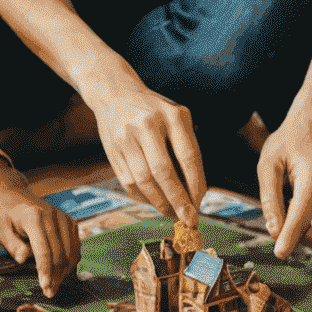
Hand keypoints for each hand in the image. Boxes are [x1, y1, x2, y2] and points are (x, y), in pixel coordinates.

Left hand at [0, 154, 80, 296]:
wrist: (15, 195)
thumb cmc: (6, 214)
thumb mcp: (1, 229)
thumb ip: (12, 245)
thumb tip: (23, 259)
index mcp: (32, 217)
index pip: (43, 249)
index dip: (45, 270)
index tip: (45, 286)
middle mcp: (51, 216)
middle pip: (59, 252)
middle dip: (55, 275)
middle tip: (49, 292)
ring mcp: (63, 217)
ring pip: (70, 250)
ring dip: (65, 271)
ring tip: (55, 284)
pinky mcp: (69, 221)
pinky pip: (75, 244)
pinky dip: (71, 260)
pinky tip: (63, 271)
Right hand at [82, 65, 205, 224]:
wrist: (116, 93)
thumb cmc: (154, 111)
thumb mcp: (175, 117)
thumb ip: (186, 148)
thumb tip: (195, 192)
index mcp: (172, 115)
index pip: (188, 155)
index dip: (195, 183)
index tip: (200, 203)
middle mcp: (148, 124)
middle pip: (164, 172)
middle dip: (178, 200)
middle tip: (188, 218)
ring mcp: (127, 137)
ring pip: (144, 181)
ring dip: (159, 202)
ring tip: (170, 211)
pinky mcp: (112, 149)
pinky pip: (128, 182)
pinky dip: (142, 197)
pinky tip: (153, 200)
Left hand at [258, 107, 311, 258]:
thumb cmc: (287, 141)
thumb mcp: (268, 163)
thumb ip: (270, 197)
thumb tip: (273, 230)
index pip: (300, 213)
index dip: (289, 235)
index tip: (279, 254)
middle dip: (294, 234)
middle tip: (277, 238)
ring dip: (303, 227)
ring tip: (287, 217)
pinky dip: (311, 220)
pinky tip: (298, 211)